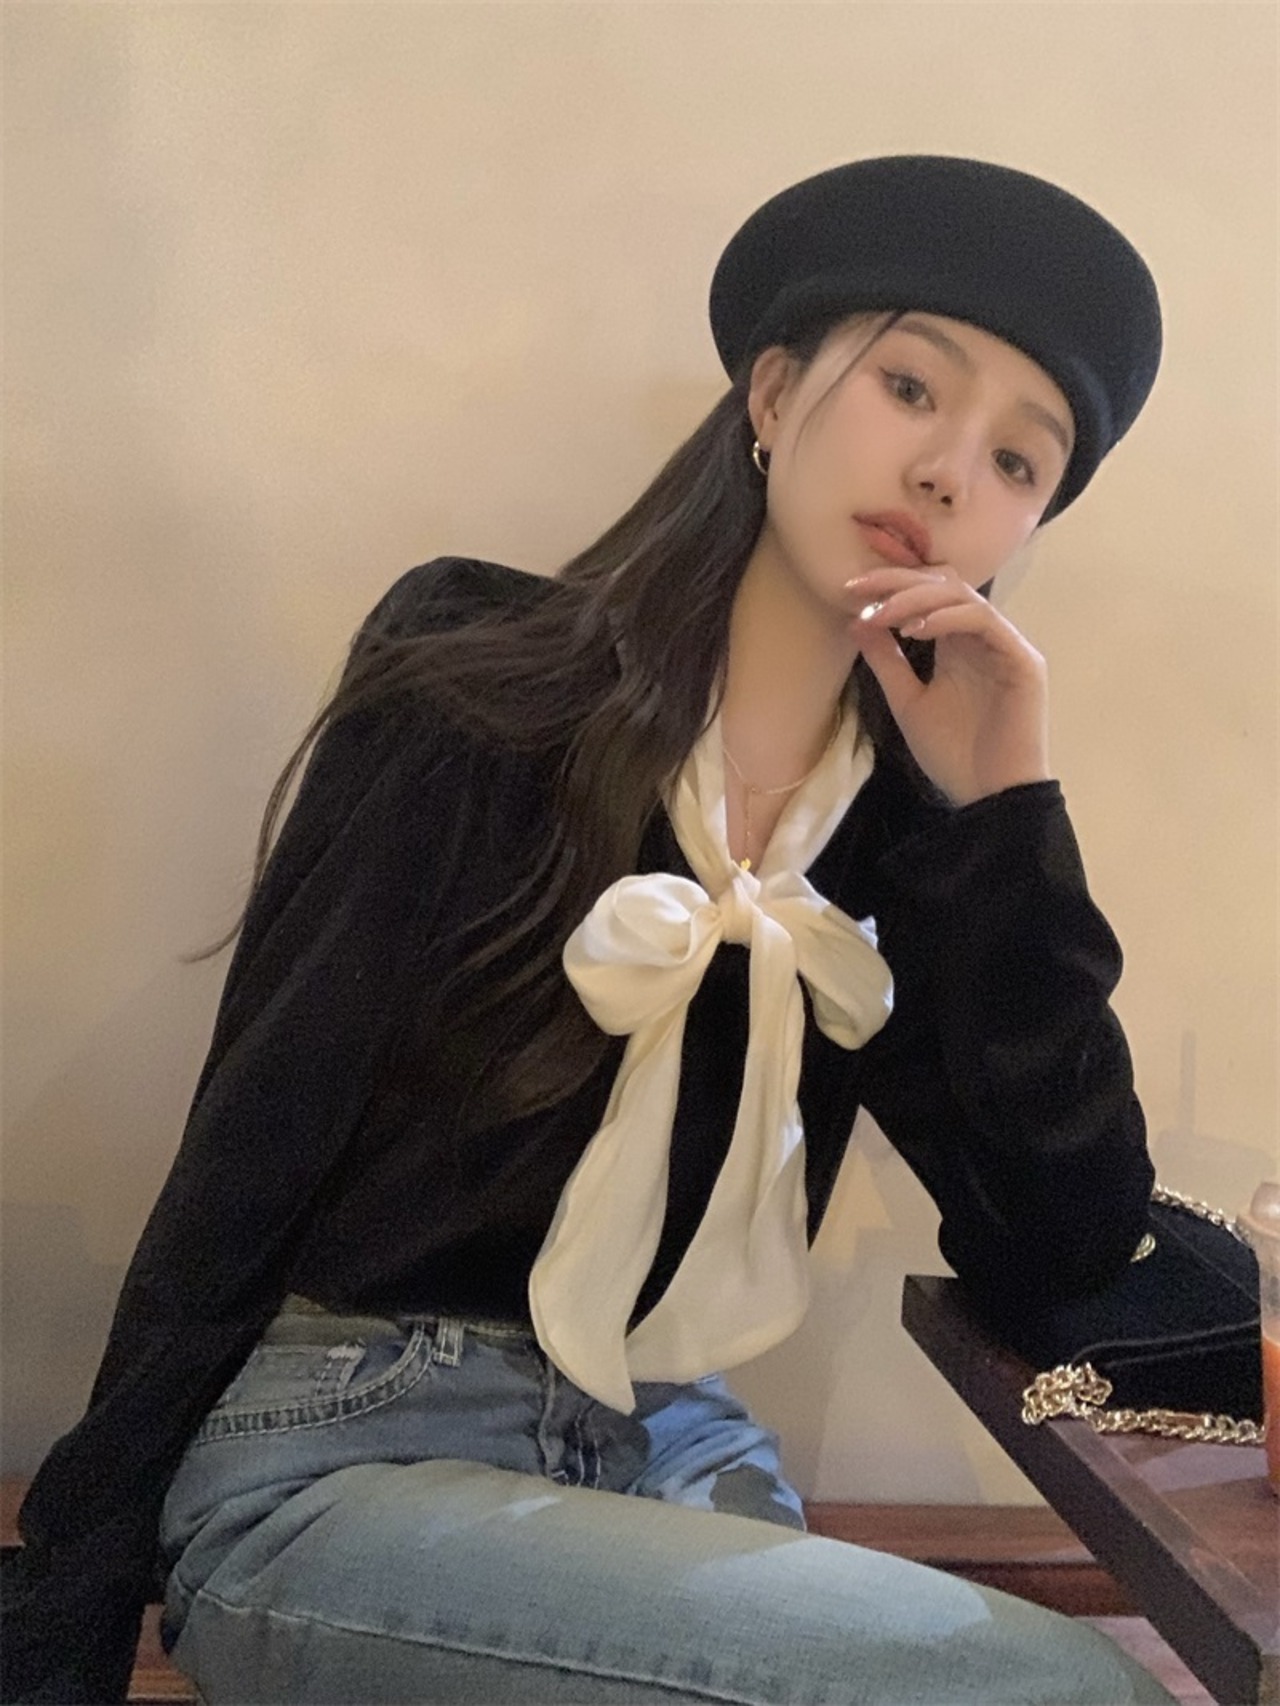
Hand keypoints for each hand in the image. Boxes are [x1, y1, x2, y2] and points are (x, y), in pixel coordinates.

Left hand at [847, 566, 1049, 806]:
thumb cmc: (953, 755)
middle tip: (859, 589)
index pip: (927, 595)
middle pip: (944, 584)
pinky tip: (915, 630)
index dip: (890, 585)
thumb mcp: (907, 702)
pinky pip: (984, 622)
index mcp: (957, 645)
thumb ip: (887, 662)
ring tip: (883, 614)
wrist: (988, 796)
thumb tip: (857, 622)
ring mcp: (1005, 646)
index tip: (849, 590)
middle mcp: (982, 638)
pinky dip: (947, 618)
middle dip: (898, 581)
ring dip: (917, 598)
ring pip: (963, 596)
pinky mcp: (1023, 661)